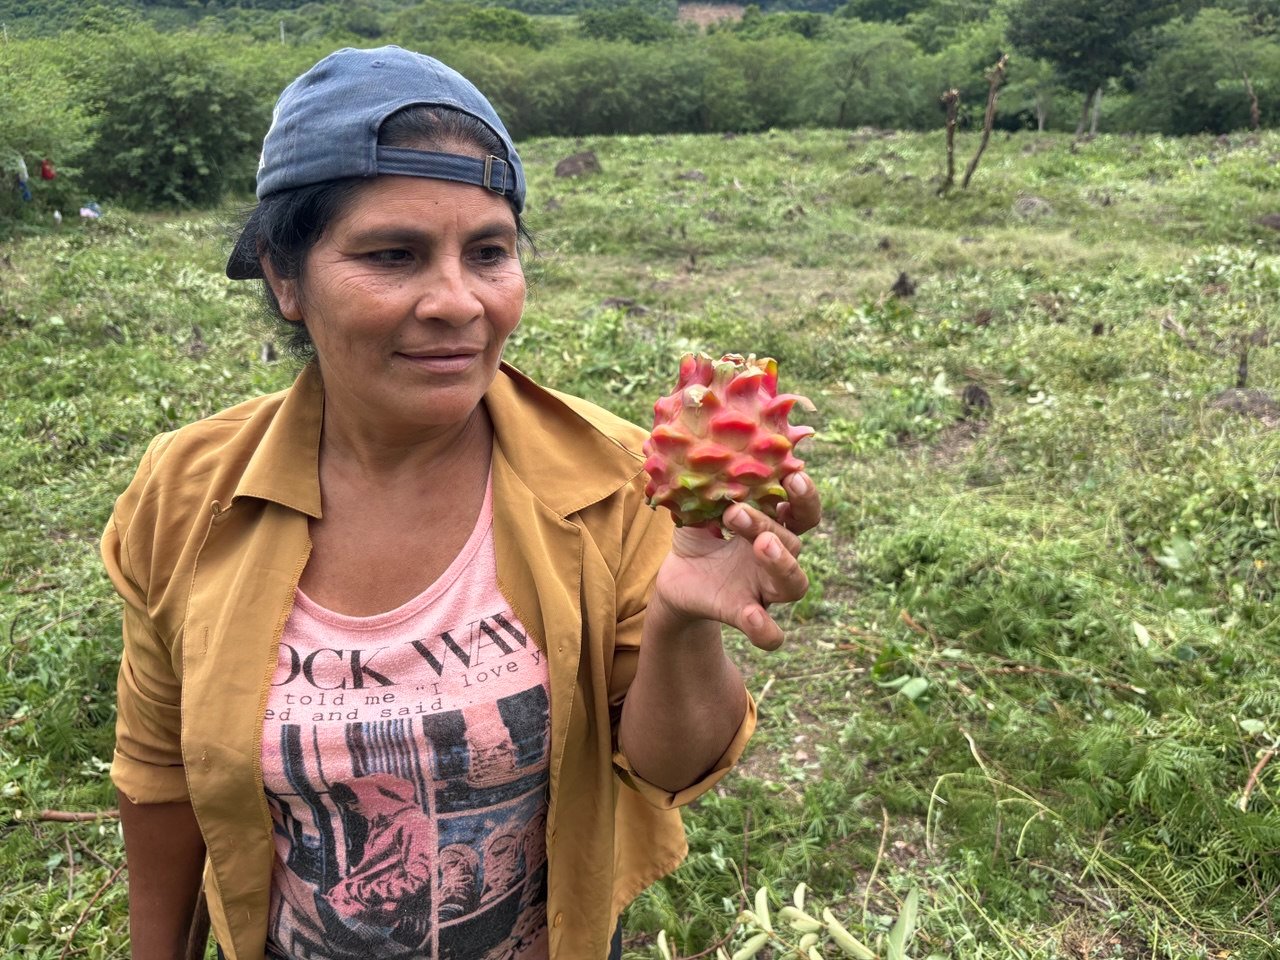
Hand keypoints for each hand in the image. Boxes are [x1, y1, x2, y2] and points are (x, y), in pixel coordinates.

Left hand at [650, 472, 820, 650]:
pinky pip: (771, 634)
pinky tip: (753, 616)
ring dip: (781, 563)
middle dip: (769, 524)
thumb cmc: (698, 535)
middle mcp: (776, 557)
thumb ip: (711, 484)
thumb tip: (710, 445)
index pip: (803, 512)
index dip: (806, 496)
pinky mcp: (745, 615)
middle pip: (794, 543)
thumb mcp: (699, 507)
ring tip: (761, 546)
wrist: (674, 579)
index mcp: (773, 526)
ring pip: (794, 583)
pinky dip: (767, 629)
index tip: (794, 475)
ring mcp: (764, 589)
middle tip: (738, 511)